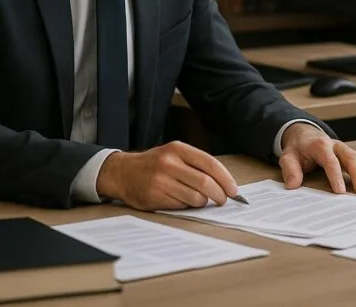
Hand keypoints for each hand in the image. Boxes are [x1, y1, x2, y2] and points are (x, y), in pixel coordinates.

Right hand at [96, 141, 239, 210]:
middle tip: (223, 200)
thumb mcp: (174, 155)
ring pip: (195, 197)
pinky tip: (181, 200)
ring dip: (203, 202)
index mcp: (178, 149)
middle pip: (205, 183)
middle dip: (219, 195)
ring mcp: (161, 180)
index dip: (226, 178)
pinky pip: (181, 205)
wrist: (122, 172)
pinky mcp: (154, 196)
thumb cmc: (154, 164)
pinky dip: (187, 206)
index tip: (234, 190)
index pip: (210, 163)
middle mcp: (169, 163)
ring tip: (199, 199)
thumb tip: (224, 182)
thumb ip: (196, 164)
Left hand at [279, 123, 355, 193]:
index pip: (330, 161)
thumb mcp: (288, 157)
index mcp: (320, 146)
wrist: (305, 136)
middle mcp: (335, 145)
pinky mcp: (349, 153)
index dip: (336, 176)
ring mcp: (344, 149)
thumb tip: (293, 185)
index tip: (340, 192)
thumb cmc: (298, 150)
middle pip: (350, 157)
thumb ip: (290, 170)